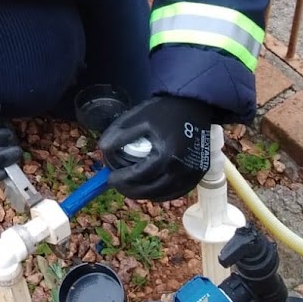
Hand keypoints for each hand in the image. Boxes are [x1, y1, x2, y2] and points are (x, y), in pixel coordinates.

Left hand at [97, 96, 213, 200]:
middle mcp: (181, 170)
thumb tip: (103, 148)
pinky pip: (177, 192)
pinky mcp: (198, 175)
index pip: (139, 176)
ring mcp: (192, 175)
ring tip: (131, 187)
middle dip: (131, 191)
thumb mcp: (139, 117)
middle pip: (151, 190)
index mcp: (166, 156)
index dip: (122, 180)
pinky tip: (150, 188)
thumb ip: (121, 133)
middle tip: (118, 185)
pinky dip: (161, 194)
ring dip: (145, 194)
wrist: (196, 106)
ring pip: (164, 195)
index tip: (110, 178)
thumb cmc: (166, 110)